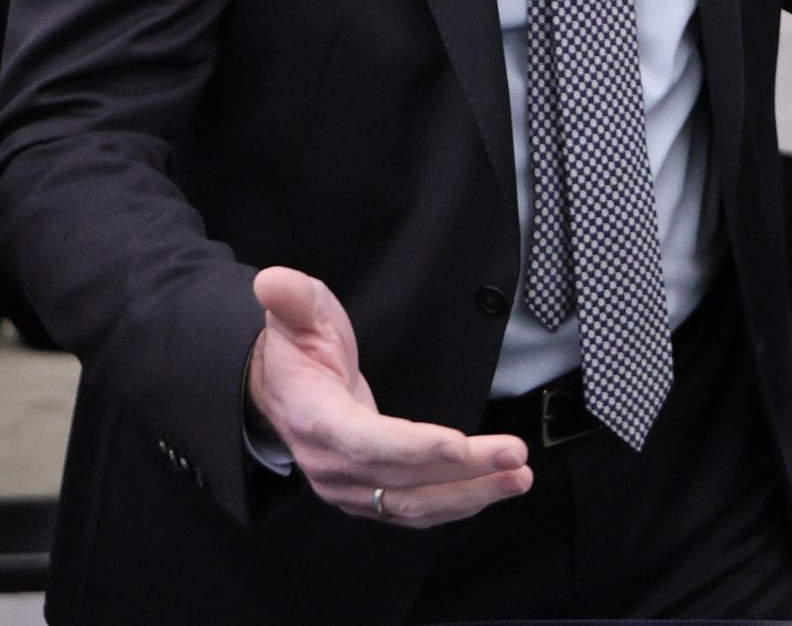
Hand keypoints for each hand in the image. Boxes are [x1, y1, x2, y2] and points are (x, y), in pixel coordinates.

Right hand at [247, 268, 531, 528]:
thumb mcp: (297, 315)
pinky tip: (493, 490)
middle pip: (401, 478)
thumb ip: (292, 299)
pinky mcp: (367, 497)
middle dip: (463, 471)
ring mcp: (349, 488)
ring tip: (518, 478)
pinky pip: (413, 510)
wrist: (281, 393)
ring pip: (413, 503)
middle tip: (514, 456)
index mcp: (315, 419)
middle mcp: (331, 465)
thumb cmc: (296, 352)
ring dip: (470, 494)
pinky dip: (456, 504)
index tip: (458, 445)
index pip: (364, 441)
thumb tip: (273, 281)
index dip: (412, 447)